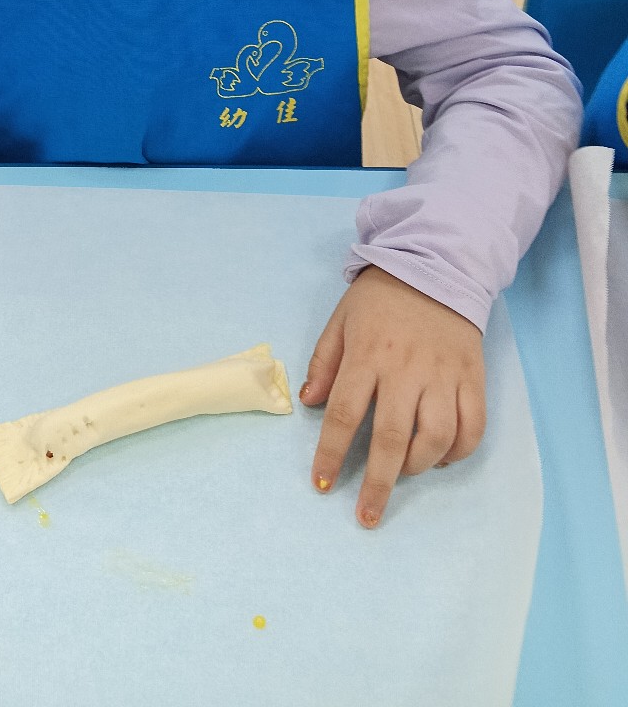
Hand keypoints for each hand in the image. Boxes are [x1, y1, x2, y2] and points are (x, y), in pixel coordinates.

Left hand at [299, 267, 485, 527]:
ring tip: (404, 473)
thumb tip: (308, 403)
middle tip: (367, 515)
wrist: (436, 267)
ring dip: (418, 466)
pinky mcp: (474, 377)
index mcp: (368, 355)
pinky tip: (442, 459)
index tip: (322, 485)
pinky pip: (472, 426)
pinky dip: (459, 451)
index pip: (343, 413)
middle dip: (377, 483)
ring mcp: (443, 375)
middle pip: (391, 436)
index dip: (330, 453)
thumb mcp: (340, 321)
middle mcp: (405, 369)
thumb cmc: (380, 299)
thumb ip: (324, 362)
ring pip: (435, 436)